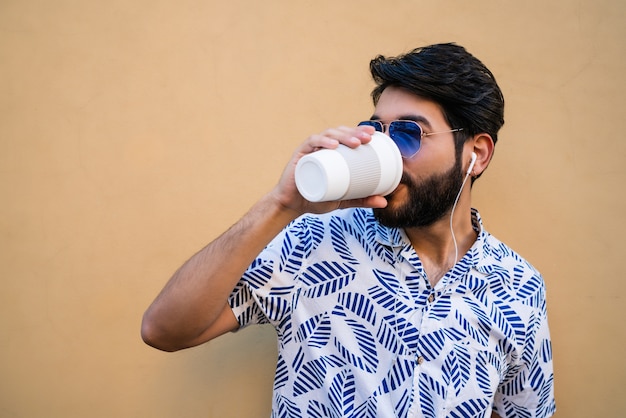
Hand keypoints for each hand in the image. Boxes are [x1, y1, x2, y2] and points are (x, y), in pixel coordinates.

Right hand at [270, 125, 388, 214]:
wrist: (293, 206)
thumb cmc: (316, 198)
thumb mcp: (343, 200)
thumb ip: (361, 200)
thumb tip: (384, 202)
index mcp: (331, 153)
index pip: (347, 136)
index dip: (360, 131)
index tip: (375, 134)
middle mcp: (321, 147)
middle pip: (340, 133)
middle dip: (355, 132)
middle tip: (369, 138)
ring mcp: (310, 150)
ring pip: (328, 135)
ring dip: (343, 135)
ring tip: (356, 143)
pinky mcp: (300, 156)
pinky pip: (311, 143)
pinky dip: (322, 142)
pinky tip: (332, 145)